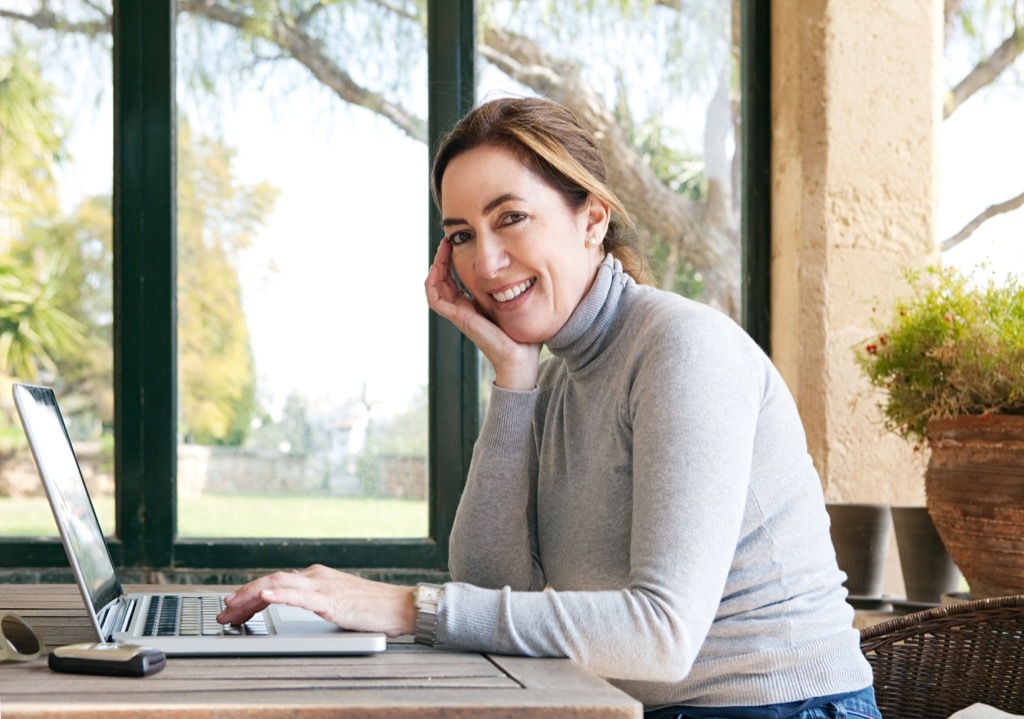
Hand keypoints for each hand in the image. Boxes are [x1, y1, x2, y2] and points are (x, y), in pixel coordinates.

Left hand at [216, 564, 415, 636]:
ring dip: (251, 594)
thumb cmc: (371, 609)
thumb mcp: (334, 604)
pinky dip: (279, 593)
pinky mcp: (331, 599)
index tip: (230, 609)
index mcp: (315, 578)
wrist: (399, 606)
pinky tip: (264, 595)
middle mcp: (315, 576)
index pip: (274, 583)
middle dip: (241, 597)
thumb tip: (289, 614)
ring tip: (231, 605)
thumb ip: (312, 603)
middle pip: (269, 581)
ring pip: (278, 583)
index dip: (248, 595)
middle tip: (221, 613)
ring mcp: (322, 585)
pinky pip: (299, 595)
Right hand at [424, 238, 540, 389]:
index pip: (453, 280)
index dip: (451, 261)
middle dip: (442, 259)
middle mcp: (462, 309)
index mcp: (473, 306)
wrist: (520, 358)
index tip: (457, 243)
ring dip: (436, 266)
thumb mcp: (516, 304)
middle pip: (441, 281)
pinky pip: (435, 299)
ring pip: (434, 287)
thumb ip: (513, 289)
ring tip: (443, 248)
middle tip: (447, 240)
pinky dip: (432, 282)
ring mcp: (458, 314)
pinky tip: (439, 266)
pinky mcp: (459, 318)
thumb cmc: (522, 336)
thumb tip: (525, 270)